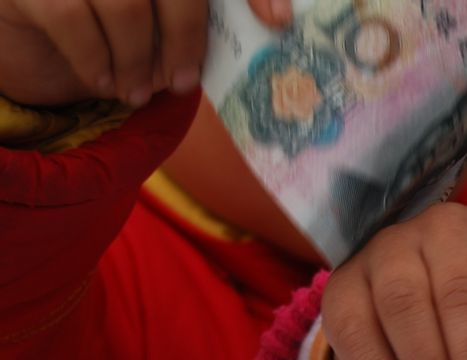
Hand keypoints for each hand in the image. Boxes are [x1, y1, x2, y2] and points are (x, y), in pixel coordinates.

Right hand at [0, 0, 285, 106]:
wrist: (32, 9)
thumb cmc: (113, 11)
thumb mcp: (160, 5)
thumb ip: (197, 8)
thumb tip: (264, 36)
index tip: (280, 22)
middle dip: (185, 39)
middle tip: (181, 83)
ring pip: (124, 7)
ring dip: (136, 60)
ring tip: (138, 91)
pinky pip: (74, 20)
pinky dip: (96, 61)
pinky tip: (105, 82)